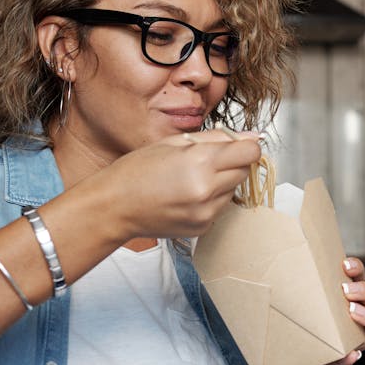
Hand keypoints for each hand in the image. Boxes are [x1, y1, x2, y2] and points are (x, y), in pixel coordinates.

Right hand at [102, 131, 260, 239]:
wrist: (114, 207)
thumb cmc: (136, 171)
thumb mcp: (173, 142)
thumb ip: (216, 138)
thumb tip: (251, 137)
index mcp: (201, 162)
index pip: (250, 152)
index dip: (246, 146)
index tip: (237, 145)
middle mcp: (207, 189)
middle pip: (244, 171)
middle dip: (232, 163)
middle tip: (206, 160)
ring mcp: (206, 212)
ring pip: (233, 190)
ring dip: (221, 182)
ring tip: (190, 179)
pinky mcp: (203, 227)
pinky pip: (220, 208)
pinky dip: (210, 200)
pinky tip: (186, 196)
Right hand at [277, 257, 364, 364]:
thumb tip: (353, 357)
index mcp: (361, 341)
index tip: (353, 313)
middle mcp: (357, 322)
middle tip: (347, 291)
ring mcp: (344, 306)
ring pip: (362, 284)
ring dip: (358, 274)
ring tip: (345, 267)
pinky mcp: (331, 295)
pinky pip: (342, 279)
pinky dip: (342, 269)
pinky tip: (334, 261)